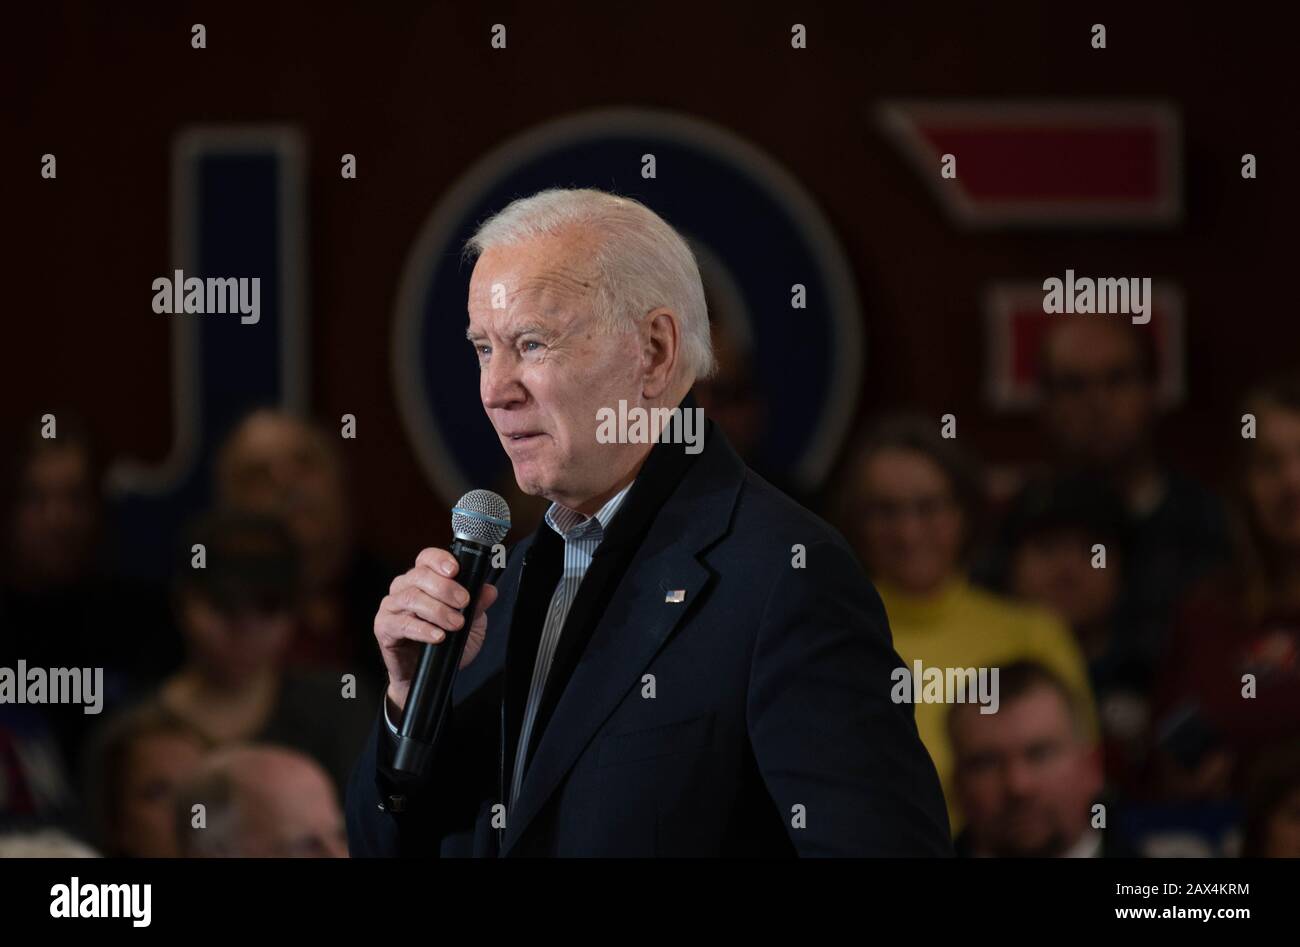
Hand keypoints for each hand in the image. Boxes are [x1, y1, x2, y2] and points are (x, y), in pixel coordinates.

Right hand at [374, 546, 498, 713]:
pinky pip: (401, 623)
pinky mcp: (384, 628)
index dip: (439, 560)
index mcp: (423, 580)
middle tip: (463, 602)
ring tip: (455, 623)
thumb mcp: (471, 623)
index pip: (426, 558)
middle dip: (445, 588)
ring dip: (437, 610)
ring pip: (411, 598)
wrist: (430, 675)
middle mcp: (404, 588)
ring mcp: (391, 607)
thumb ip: (478, 605)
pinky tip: (438, 636)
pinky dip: (422, 629)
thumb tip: (489, 590)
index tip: (455, 570)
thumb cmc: (447, 644)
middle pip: (419, 575)